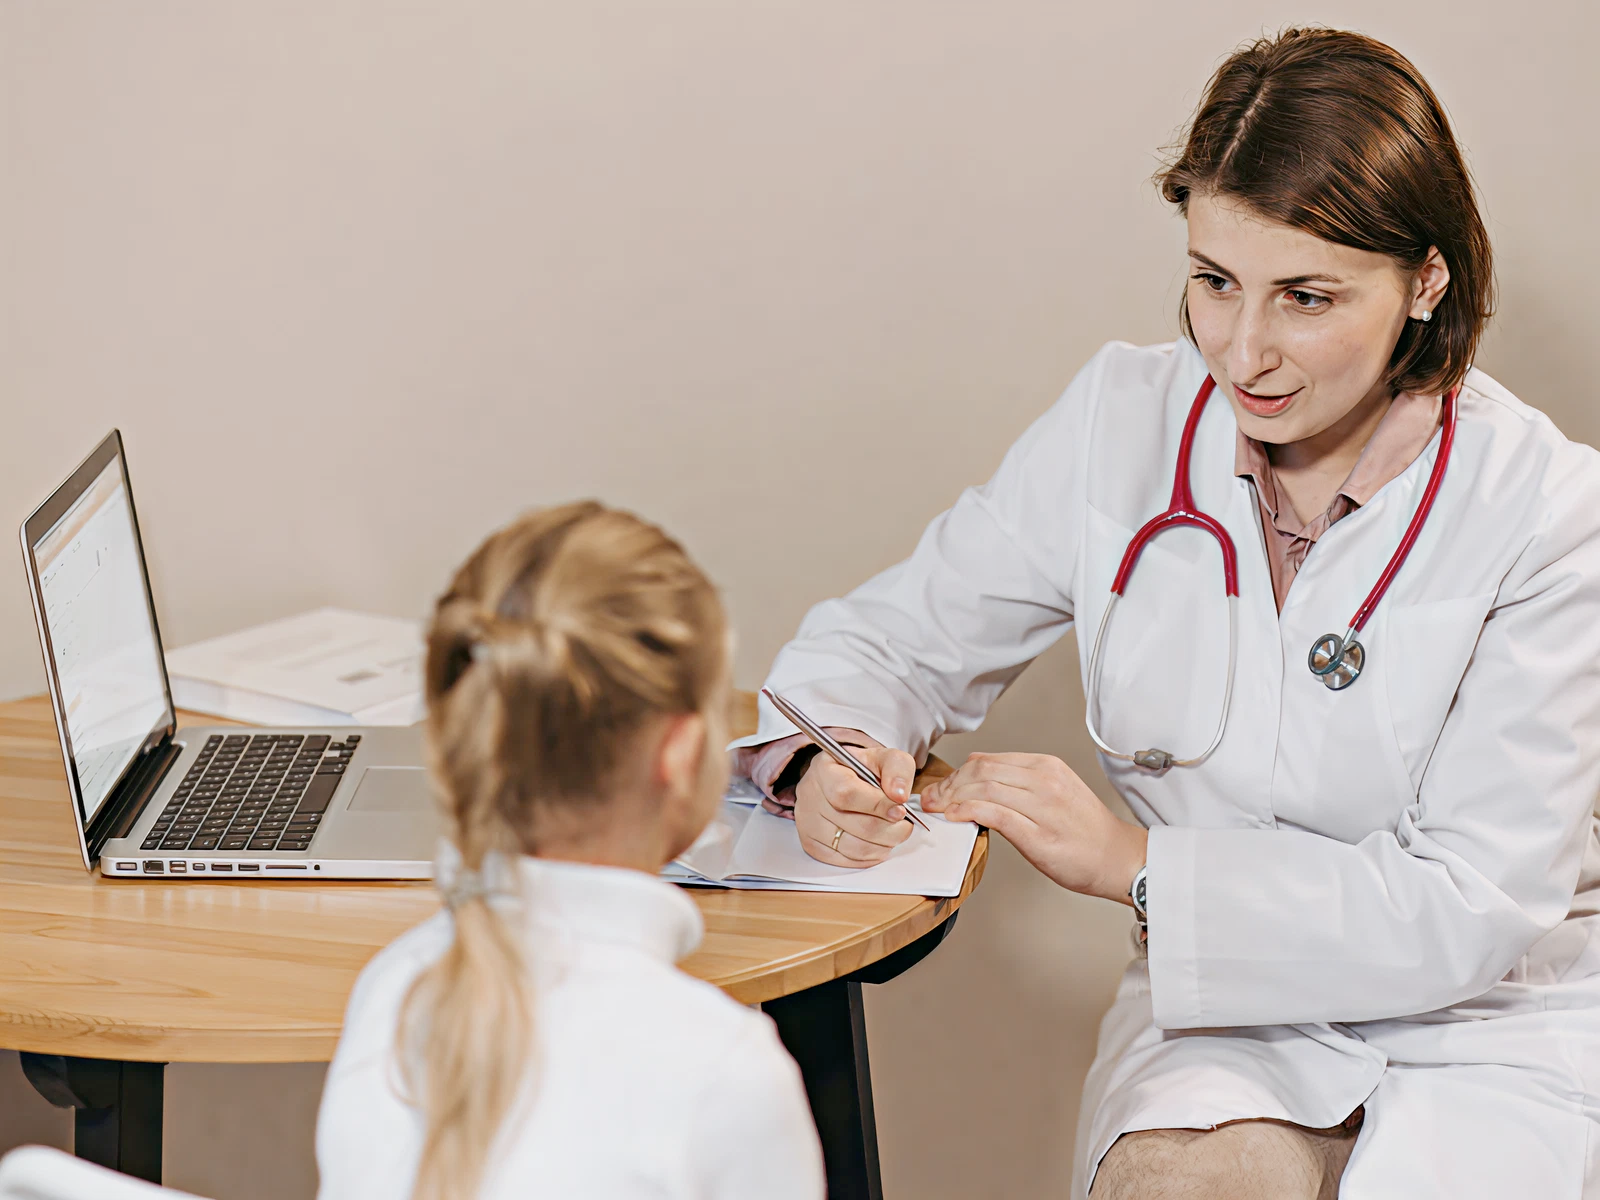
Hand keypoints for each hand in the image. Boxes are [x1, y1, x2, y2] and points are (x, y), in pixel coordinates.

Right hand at [794, 745, 916, 866]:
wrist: (840, 780)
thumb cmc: (861, 770)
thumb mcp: (883, 757)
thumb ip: (897, 768)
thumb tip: (899, 795)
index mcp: (824, 769)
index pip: (847, 793)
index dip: (878, 805)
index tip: (900, 809)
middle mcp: (810, 795)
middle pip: (854, 825)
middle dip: (889, 829)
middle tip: (903, 824)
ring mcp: (807, 823)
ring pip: (853, 848)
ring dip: (883, 844)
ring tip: (893, 832)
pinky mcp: (811, 845)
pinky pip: (847, 860)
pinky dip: (870, 856)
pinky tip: (877, 842)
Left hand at [920, 752, 1146, 904]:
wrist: (1118, 858)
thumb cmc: (1085, 831)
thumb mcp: (1054, 791)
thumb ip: (1018, 782)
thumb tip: (978, 775)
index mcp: (1045, 766)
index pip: (987, 761)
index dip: (955, 774)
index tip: (941, 789)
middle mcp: (1044, 780)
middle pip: (981, 771)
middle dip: (948, 785)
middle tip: (930, 800)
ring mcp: (1042, 806)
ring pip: (984, 788)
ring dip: (952, 799)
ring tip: (937, 810)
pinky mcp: (1039, 835)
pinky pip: (995, 814)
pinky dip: (969, 811)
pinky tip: (956, 817)